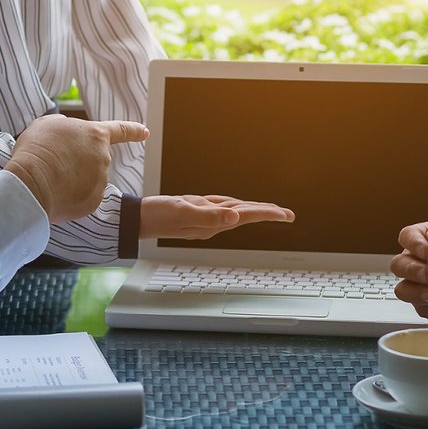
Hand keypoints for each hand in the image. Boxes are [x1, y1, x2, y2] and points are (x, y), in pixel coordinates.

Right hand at [5, 116, 148, 222]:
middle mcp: (103, 157)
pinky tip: (55, 194)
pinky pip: (81, 199)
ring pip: (85, 181)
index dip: (133, 131)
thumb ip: (62, 125)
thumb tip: (66, 134)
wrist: (32, 182)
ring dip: (70, 181)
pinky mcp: (94, 201)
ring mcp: (101, 180)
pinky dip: (69, 198)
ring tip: (50, 179)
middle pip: (91, 161)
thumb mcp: (47, 124)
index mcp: (95, 135)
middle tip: (53, 165)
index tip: (145, 132)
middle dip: (75, 164)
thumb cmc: (37, 149)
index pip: (120, 130)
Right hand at [140, 195, 294, 239]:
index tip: (286, 215)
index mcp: (212, 224)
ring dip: (254, 210)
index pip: (246, 217)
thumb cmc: (158, 215)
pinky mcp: (197, 212)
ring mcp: (205, 218)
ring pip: (235, 211)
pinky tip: (238, 206)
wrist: (139, 219)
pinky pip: (220, 207)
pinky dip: (234, 205)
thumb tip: (235, 218)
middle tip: (288, 215)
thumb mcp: (184, 211)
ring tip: (271, 210)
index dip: (268, 214)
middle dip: (267, 214)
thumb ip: (209, 215)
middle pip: (246, 215)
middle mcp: (212, 223)